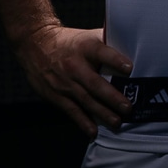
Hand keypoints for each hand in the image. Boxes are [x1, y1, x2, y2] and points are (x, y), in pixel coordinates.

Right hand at [14, 23, 134, 138]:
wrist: (35, 43)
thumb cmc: (69, 41)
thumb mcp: (86, 36)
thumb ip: (107, 42)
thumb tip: (132, 44)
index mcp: (84, 47)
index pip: (101, 52)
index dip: (115, 60)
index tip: (129, 68)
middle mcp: (74, 65)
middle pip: (94, 82)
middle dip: (112, 96)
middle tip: (127, 107)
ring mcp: (64, 82)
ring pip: (85, 99)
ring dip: (102, 113)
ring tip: (117, 122)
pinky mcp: (55, 95)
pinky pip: (71, 110)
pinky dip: (83, 122)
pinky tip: (93, 131)